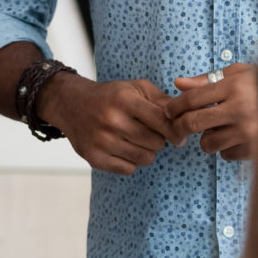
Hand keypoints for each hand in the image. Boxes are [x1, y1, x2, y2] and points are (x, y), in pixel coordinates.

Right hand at [37, 74, 173, 175]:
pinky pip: (129, 169)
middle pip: (156, 143)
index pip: (162, 121)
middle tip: (149, 132)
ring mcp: (102, 141)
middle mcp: (112, 120)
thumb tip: (185, 118)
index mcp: (125, 100)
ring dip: (146, 151)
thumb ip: (162, 101)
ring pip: (145, 158)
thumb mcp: (136, 88)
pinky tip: (123, 148)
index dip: (175, 131)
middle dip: (158, 139)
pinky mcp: (94, 158)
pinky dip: (131, 162)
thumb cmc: (111, 96)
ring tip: (136, 140)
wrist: (72, 104)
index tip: (179, 136)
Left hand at [165, 65, 257, 160]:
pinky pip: (225, 154)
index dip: (174, 106)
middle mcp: (241, 110)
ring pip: (207, 143)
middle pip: (193, 123)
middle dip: (179, 126)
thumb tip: (178, 84)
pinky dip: (225, 147)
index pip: (192, 99)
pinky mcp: (254, 149)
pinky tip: (235, 136)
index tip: (169, 111)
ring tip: (218, 128)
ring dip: (207, 138)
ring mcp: (248, 132)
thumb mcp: (236, 74)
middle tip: (178, 127)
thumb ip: (205, 80)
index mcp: (234, 87)